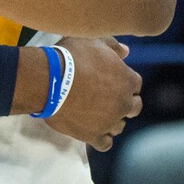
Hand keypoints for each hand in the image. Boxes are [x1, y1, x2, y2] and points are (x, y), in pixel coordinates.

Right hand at [46, 37, 141, 151]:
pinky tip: (91, 127)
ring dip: (111, 118)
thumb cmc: (70, 56)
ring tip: (95, 110)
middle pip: (133, 107)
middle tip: (105, 95)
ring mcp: (110, 121)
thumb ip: (112, 45)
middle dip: (123, 101)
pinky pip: (105, 143)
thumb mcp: (91, 40)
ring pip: (119, 125)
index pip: (135, 83)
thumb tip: (126, 51)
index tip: (110, 77)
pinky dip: (101, 136)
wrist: (49, 79)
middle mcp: (124, 103)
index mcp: (127, 80)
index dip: (122, 79)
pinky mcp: (94, 135)